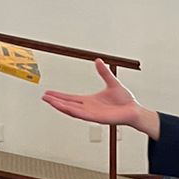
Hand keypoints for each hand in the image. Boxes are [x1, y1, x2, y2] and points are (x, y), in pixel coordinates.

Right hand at [42, 59, 156, 138]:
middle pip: (68, 105)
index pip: (70, 98)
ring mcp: (92, 114)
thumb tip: (98, 60)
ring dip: (61, 106)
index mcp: (89, 101)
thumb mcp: (112, 82)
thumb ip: (104, 72)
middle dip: (55, 102)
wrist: (134, 110)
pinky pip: (83, 115)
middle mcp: (88, 108)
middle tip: (44, 98)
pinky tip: (65, 108)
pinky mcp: (98, 118)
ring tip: (50, 101)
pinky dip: (73, 111)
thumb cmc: (125, 100)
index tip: (49, 93)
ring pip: (72, 110)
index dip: (59, 96)